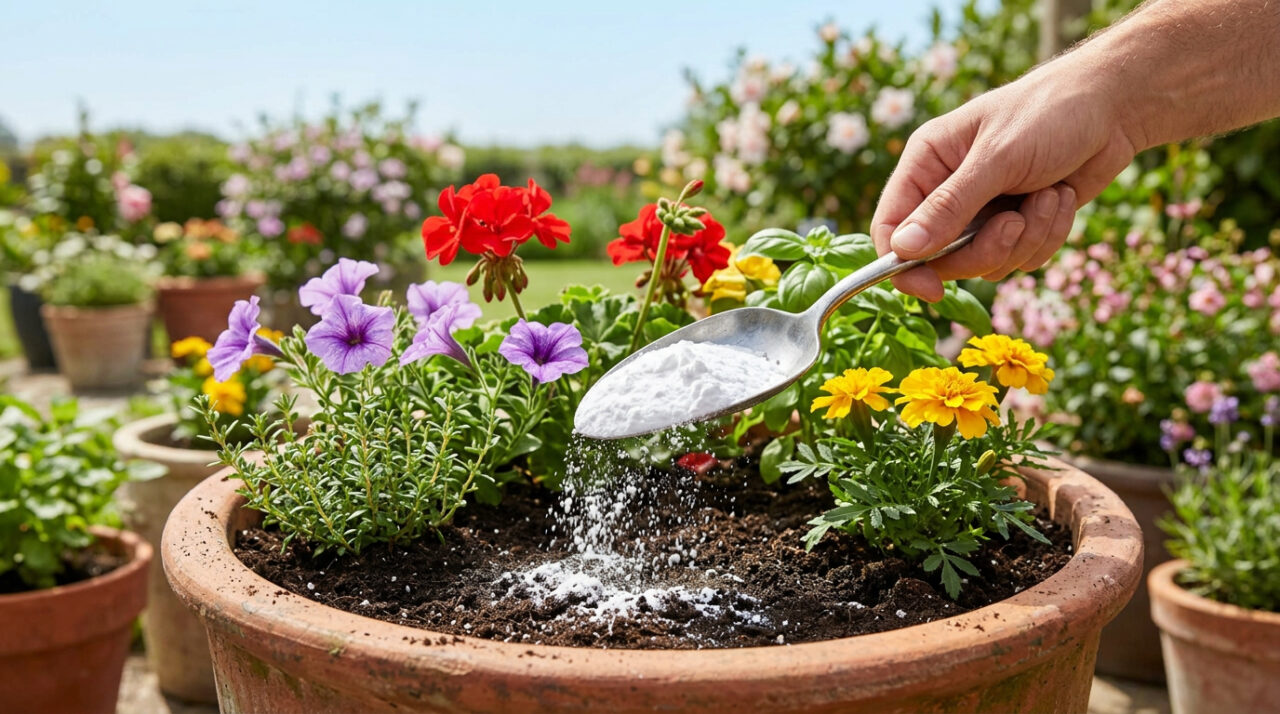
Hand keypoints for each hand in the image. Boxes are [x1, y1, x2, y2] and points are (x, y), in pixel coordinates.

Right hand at [870, 60, 1138, 301]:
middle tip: (1015, 221)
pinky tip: (1061, 198)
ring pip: (986, 264)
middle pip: (940, 259)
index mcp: (926, 164)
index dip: (904, 266)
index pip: (890, 228)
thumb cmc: (1049, 113)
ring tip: (1048, 195)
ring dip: (1026, 239)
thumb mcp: (997, 158)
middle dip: (986, 248)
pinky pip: (1021, 259)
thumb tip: (903, 250)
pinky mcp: (1019, 225)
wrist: (1114, 107)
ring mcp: (984, 212)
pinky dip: (1048, 235)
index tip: (933, 290)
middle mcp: (948, 192)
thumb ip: (949, 207)